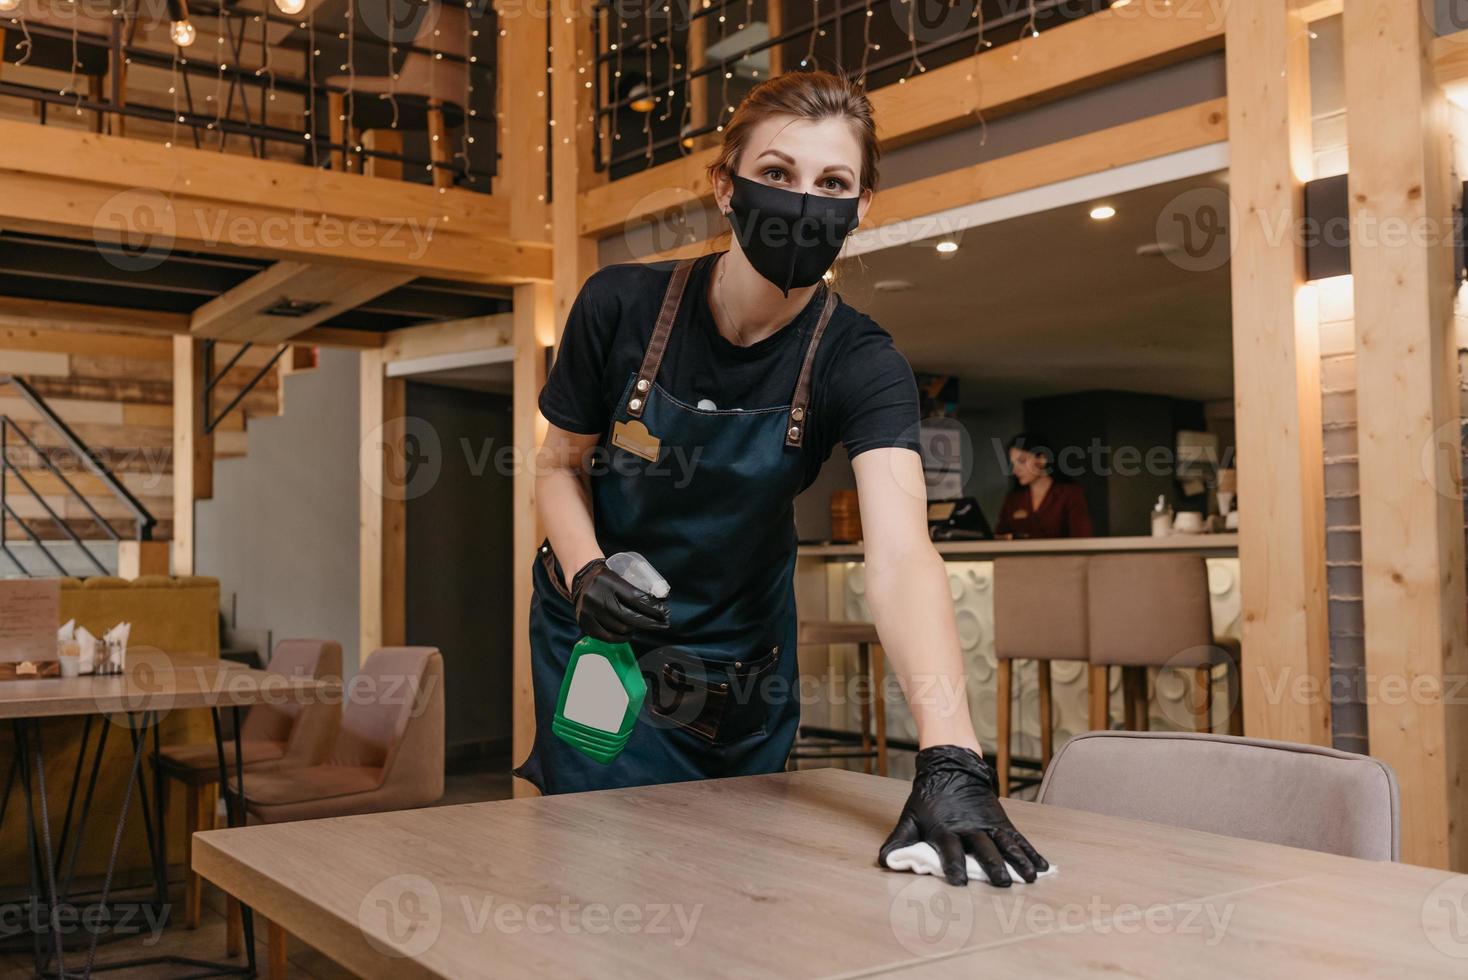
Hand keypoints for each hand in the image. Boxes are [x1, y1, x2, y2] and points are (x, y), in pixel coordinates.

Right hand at [570, 559, 669, 642]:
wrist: (581, 578)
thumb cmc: (607, 578)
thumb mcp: (620, 576)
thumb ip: (637, 588)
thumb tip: (663, 601)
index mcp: (608, 581)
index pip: (635, 599)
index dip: (652, 608)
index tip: (664, 613)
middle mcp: (597, 596)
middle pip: (629, 617)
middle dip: (649, 623)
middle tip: (661, 624)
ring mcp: (589, 611)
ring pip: (620, 628)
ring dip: (634, 629)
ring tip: (641, 625)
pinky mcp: (584, 623)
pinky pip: (608, 637)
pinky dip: (621, 637)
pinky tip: (628, 633)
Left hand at [879, 745, 1047, 886]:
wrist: (951, 765)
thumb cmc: (929, 797)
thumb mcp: (910, 816)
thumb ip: (899, 839)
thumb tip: (884, 860)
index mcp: (945, 829)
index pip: (950, 849)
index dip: (953, 864)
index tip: (959, 881)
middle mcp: (969, 827)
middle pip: (983, 848)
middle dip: (993, 866)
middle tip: (1002, 882)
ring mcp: (988, 824)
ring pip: (1005, 843)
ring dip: (1019, 861)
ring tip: (1031, 877)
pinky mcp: (1001, 821)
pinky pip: (1018, 838)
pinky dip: (1030, 851)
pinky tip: (1042, 866)